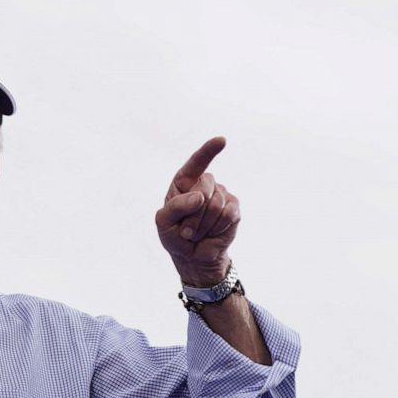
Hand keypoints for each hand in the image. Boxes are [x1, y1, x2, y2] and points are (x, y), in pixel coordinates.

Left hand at [155, 136, 240, 285]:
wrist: (193, 256)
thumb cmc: (174, 235)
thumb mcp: (164, 223)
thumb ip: (176, 207)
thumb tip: (199, 196)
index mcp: (184, 182)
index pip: (196, 163)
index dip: (208, 151)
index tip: (221, 140)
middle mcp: (204, 184)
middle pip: (205, 186)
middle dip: (194, 213)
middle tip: (186, 231)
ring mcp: (221, 194)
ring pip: (216, 203)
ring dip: (203, 225)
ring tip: (197, 234)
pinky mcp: (234, 208)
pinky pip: (228, 214)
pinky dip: (216, 229)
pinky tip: (211, 234)